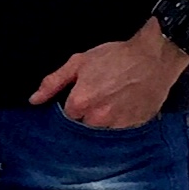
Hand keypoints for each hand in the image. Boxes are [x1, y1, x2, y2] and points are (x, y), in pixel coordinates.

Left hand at [29, 22, 182, 128]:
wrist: (154, 57)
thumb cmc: (116, 57)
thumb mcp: (79, 62)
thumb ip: (53, 82)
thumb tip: (34, 100)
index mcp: (80, 103)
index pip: (66, 117)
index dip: (72, 106)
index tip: (79, 98)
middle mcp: (96, 119)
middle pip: (83, 127)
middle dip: (86, 116)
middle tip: (98, 98)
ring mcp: (117, 125)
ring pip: (101, 131)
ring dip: (102, 122)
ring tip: (112, 103)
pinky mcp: (134, 127)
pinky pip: (120, 133)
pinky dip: (119, 123)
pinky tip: (124, 107)